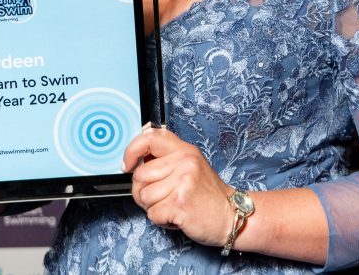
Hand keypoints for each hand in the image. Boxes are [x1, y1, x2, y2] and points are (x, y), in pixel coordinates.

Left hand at [122, 127, 232, 247]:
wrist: (231, 216)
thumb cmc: (207, 194)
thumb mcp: (190, 167)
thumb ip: (166, 159)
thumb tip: (136, 157)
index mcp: (184, 150)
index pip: (149, 138)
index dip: (131, 151)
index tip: (127, 165)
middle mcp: (184, 161)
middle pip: (140, 175)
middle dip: (144, 191)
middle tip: (163, 197)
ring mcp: (182, 181)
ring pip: (144, 196)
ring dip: (154, 207)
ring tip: (173, 206)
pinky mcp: (180, 202)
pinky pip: (152, 213)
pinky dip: (162, 220)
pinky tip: (177, 216)